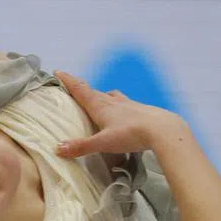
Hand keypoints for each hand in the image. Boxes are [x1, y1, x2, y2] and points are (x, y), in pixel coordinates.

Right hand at [54, 71, 188, 157]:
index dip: (68, 81)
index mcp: (100, 105)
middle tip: (73, 88)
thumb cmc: (131, 133)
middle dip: (81, 89)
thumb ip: (82, 146)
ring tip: (96, 99)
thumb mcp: (103, 143)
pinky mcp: (139, 109)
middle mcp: (112, 101)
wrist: (162, 130)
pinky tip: (120, 111)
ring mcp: (127, 103)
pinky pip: (122, 102)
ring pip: (109, 95)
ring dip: (100, 95)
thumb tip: (58, 149)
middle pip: (93, 91)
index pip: (80, 90)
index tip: (58, 72)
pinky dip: (115, 103)